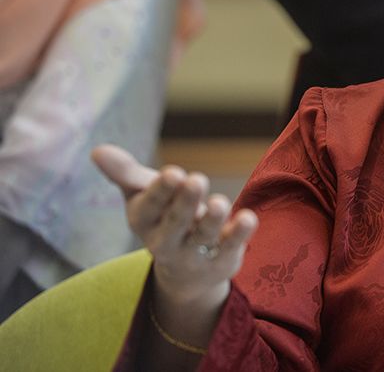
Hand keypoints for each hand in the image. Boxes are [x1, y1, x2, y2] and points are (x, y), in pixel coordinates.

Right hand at [91, 144, 256, 307]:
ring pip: (203, 236)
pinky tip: (249, 218)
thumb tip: (96, 150)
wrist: (185, 271)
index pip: (150, 207)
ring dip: (212, 219)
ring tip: (220, 202)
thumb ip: (125, 173)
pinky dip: (240, 234)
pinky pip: (231, 247)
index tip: (173, 172)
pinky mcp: (222, 259)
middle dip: (185, 203)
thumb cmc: (162, 217)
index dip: (161, 191)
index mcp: (145, 222)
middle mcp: (167, 242)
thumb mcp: (143, 195)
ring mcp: (195, 253)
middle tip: (195, 179)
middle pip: (175, 223)